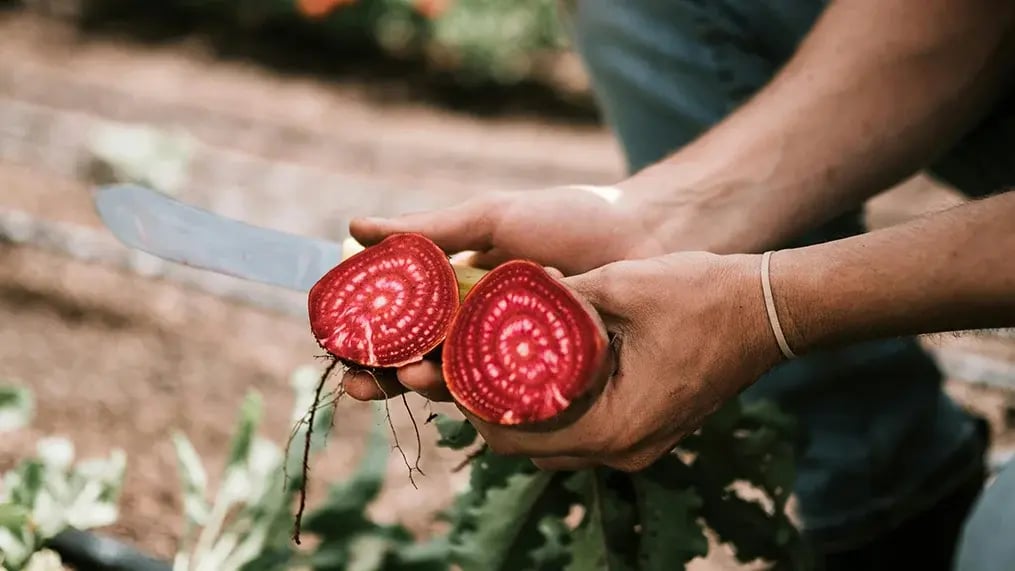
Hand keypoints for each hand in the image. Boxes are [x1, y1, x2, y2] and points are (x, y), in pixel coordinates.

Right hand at [342, 183, 673, 401]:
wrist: (647, 235)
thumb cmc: (570, 220)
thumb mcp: (491, 219)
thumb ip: (427, 230)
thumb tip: (353, 226)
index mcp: (458, 291)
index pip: (400, 321)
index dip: (366, 337)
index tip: (339, 344)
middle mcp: (480, 328)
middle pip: (419, 360)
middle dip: (386, 375)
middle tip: (363, 382)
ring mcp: (513, 357)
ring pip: (458, 384)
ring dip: (428, 387)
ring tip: (414, 379)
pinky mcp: (547, 380)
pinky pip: (507, 398)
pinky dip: (482, 402)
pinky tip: (466, 400)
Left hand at [456, 252, 780, 471]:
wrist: (769, 310)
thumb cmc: (702, 295)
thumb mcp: (618, 285)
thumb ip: (555, 299)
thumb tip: (496, 292)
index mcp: (611, 425)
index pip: (513, 435)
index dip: (471, 402)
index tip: (447, 364)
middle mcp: (621, 449)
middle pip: (526, 447)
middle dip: (487, 407)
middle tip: (461, 363)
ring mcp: (636, 445)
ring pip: (552, 444)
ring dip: (519, 410)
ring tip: (492, 364)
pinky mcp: (645, 432)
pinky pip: (582, 433)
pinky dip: (553, 408)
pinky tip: (539, 369)